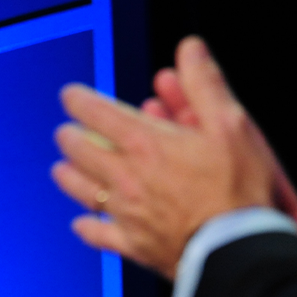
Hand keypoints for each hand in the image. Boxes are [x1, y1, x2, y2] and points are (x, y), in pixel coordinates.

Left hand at [50, 35, 296, 277]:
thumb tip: (188, 50)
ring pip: (82, 191)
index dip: (79, 101)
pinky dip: (87, 227)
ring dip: (68, 177)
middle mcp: (125, 177)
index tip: (70, 96)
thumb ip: (204, 85)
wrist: (233, 246)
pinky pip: (99, 234)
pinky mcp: (131, 243)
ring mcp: (124, 212)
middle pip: (81, 153)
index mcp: (145, 144)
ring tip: (60, 169)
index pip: (98, 114)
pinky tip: (80, 224)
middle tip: (64, 133)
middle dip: (70, 138)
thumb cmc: (236, 186)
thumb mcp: (230, 125)